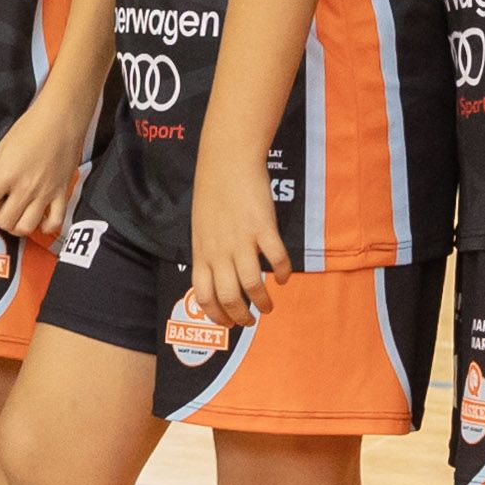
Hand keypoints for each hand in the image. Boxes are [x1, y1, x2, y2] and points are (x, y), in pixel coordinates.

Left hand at [0, 80, 92, 230]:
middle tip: (0, 205)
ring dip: (17, 225)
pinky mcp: (61, 194)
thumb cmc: (29, 128)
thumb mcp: (2, 147)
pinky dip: (46, 227)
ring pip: (26, 228)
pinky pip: (55, 223)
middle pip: (4, 222)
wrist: (61, 119)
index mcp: (6, 175)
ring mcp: (45, 194)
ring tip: (18, 212)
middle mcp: (25, 189)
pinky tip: (40, 218)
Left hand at [188, 162, 280, 327]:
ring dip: (263, 302)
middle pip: (229, 297)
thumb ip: (209, 253)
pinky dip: (283, 274)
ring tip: (269, 306)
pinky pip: (277, 260)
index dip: (216, 316)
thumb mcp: (201, 228)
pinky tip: (283, 277)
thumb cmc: (213, 193)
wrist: (227, 160)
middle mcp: (220, 250)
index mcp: (201, 251)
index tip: (228, 324)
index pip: (204, 296)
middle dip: (242, 316)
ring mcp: (242, 240)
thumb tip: (218, 278)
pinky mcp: (263, 227)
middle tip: (251, 320)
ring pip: (253, 285)